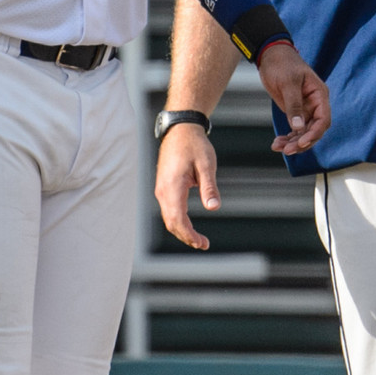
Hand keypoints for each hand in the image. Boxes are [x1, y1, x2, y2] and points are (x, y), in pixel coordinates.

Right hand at [155, 124, 220, 250]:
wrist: (180, 130)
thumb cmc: (194, 145)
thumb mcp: (206, 164)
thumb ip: (209, 187)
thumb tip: (213, 208)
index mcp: (172, 186)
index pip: (177, 219)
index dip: (189, 235)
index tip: (202, 243)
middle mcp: (163, 191)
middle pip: (171, 223)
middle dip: (186, 236)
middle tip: (204, 245)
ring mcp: (161, 189)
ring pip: (168, 218)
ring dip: (182, 230)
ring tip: (199, 240)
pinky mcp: (164, 188)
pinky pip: (169, 210)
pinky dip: (178, 221)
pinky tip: (189, 226)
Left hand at [255, 42, 330, 156]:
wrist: (271, 56)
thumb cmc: (282, 64)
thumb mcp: (288, 83)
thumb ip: (294, 105)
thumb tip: (297, 126)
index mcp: (319, 95)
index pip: (323, 119)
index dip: (314, 133)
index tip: (302, 142)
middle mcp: (315, 104)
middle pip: (314, 130)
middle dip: (302, 142)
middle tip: (287, 150)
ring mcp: (305, 109)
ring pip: (304, 133)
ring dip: (293, 142)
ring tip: (278, 147)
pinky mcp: (295, 112)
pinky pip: (295, 130)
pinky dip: (287, 138)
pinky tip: (277, 143)